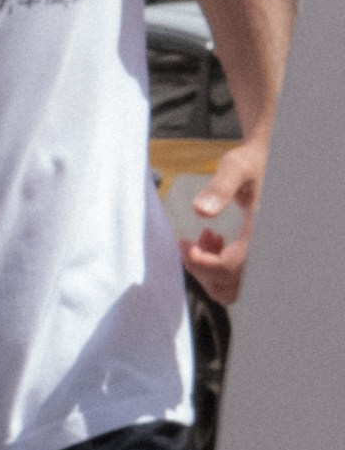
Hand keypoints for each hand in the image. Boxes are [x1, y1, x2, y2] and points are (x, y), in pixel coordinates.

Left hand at [182, 138, 262, 309]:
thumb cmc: (251, 162)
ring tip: (202, 241)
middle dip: (202, 269)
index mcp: (262, 233)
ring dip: (209, 271)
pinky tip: (211, 240)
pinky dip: (215, 267)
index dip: (201, 262)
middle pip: (229, 285)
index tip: (184, 244)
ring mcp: (258, 256)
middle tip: (188, 243)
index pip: (230, 266)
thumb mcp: (236, 167)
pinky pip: (233, 278)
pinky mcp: (252, 255)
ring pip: (230, 288)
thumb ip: (220, 186)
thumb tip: (200, 211)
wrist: (266, 161)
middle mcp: (264, 250)